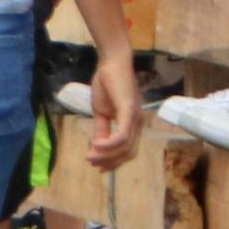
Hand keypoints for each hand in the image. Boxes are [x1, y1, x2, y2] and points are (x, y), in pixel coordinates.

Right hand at [83, 53, 140, 168]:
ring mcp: (135, 118)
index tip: (98, 166)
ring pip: (125, 147)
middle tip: (92, 163)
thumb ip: (101, 129)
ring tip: (90, 156)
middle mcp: (138, 123)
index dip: (114, 161)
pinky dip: (110, 144)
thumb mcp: (101, 111)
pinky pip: (122, 135)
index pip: (128, 150)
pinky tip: (96, 146)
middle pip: (128, 153)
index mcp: (132, 124)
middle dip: (110, 162)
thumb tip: (98, 146)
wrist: (110, 62)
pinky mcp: (129, 111)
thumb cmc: (107, 83)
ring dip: (107, 155)